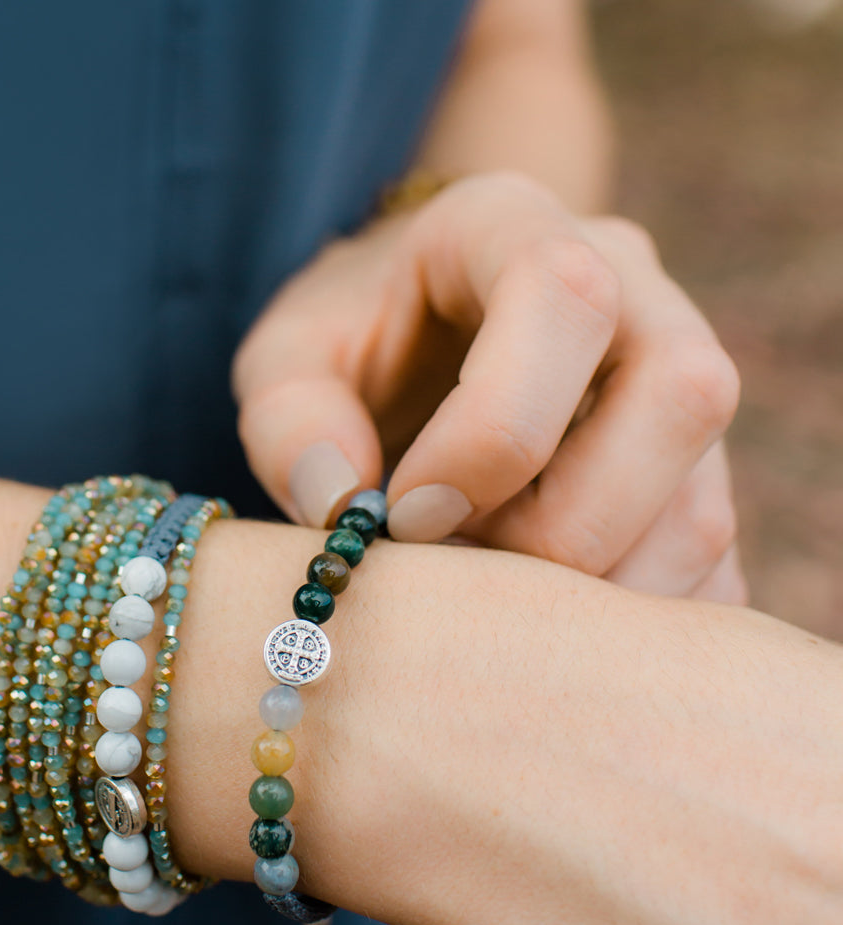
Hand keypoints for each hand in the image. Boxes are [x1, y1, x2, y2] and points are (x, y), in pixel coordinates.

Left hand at [233, 171, 745, 601]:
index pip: (565, 294)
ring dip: (591, 593)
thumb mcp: (285, 359)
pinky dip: (625, 623)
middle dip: (556, 526)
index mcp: (513, 227)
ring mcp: (681, 382)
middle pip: (679, 397)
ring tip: (487, 600)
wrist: (419, 332)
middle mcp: (633, 291)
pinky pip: (708, 571)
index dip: (493, 429)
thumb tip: (344, 508)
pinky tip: (542, 628)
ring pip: (701, 508)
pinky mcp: (694, 475)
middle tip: (456, 562)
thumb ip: (291, 420)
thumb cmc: (352, 342)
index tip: (407, 511)